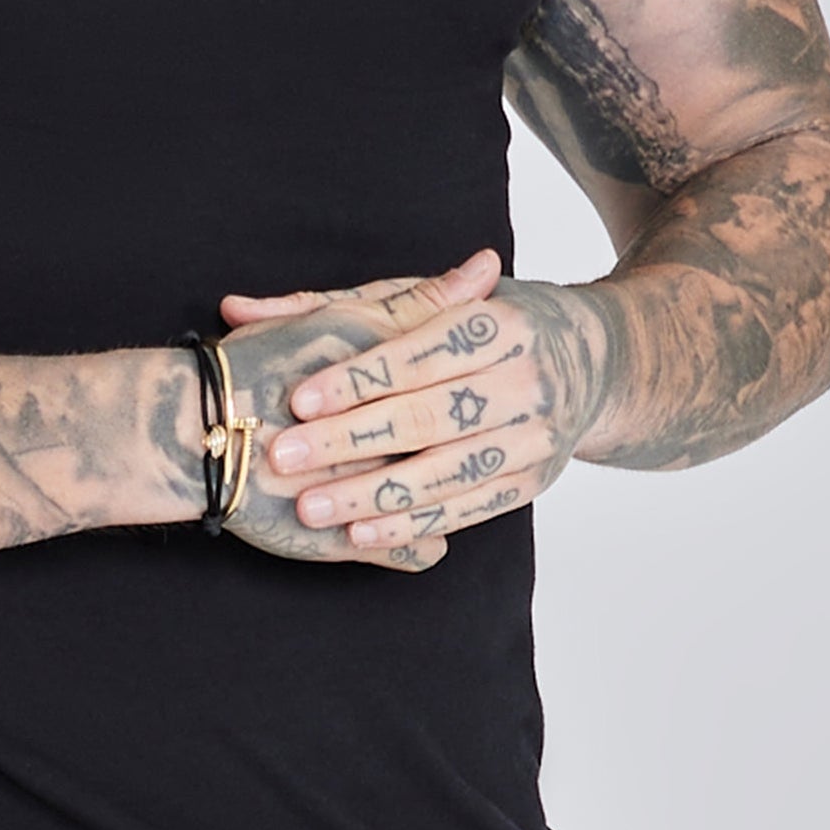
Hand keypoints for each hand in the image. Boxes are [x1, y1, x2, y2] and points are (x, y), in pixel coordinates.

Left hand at [219, 262, 609, 563]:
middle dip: (351, 440)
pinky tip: (362, 531)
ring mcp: (537, 434)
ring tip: (311, 505)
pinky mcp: (535, 479)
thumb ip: (326, 306)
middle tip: (285, 455)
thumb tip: (235, 309)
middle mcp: (526, 377)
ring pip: (448, 471)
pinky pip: (471, 507)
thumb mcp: (416, 299)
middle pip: (427, 415)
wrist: (594, 358)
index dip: (356, 378)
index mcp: (498, 321)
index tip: (298, 398)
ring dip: (376, 493)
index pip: (416, 353)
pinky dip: (415, 521)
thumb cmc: (476, 320)